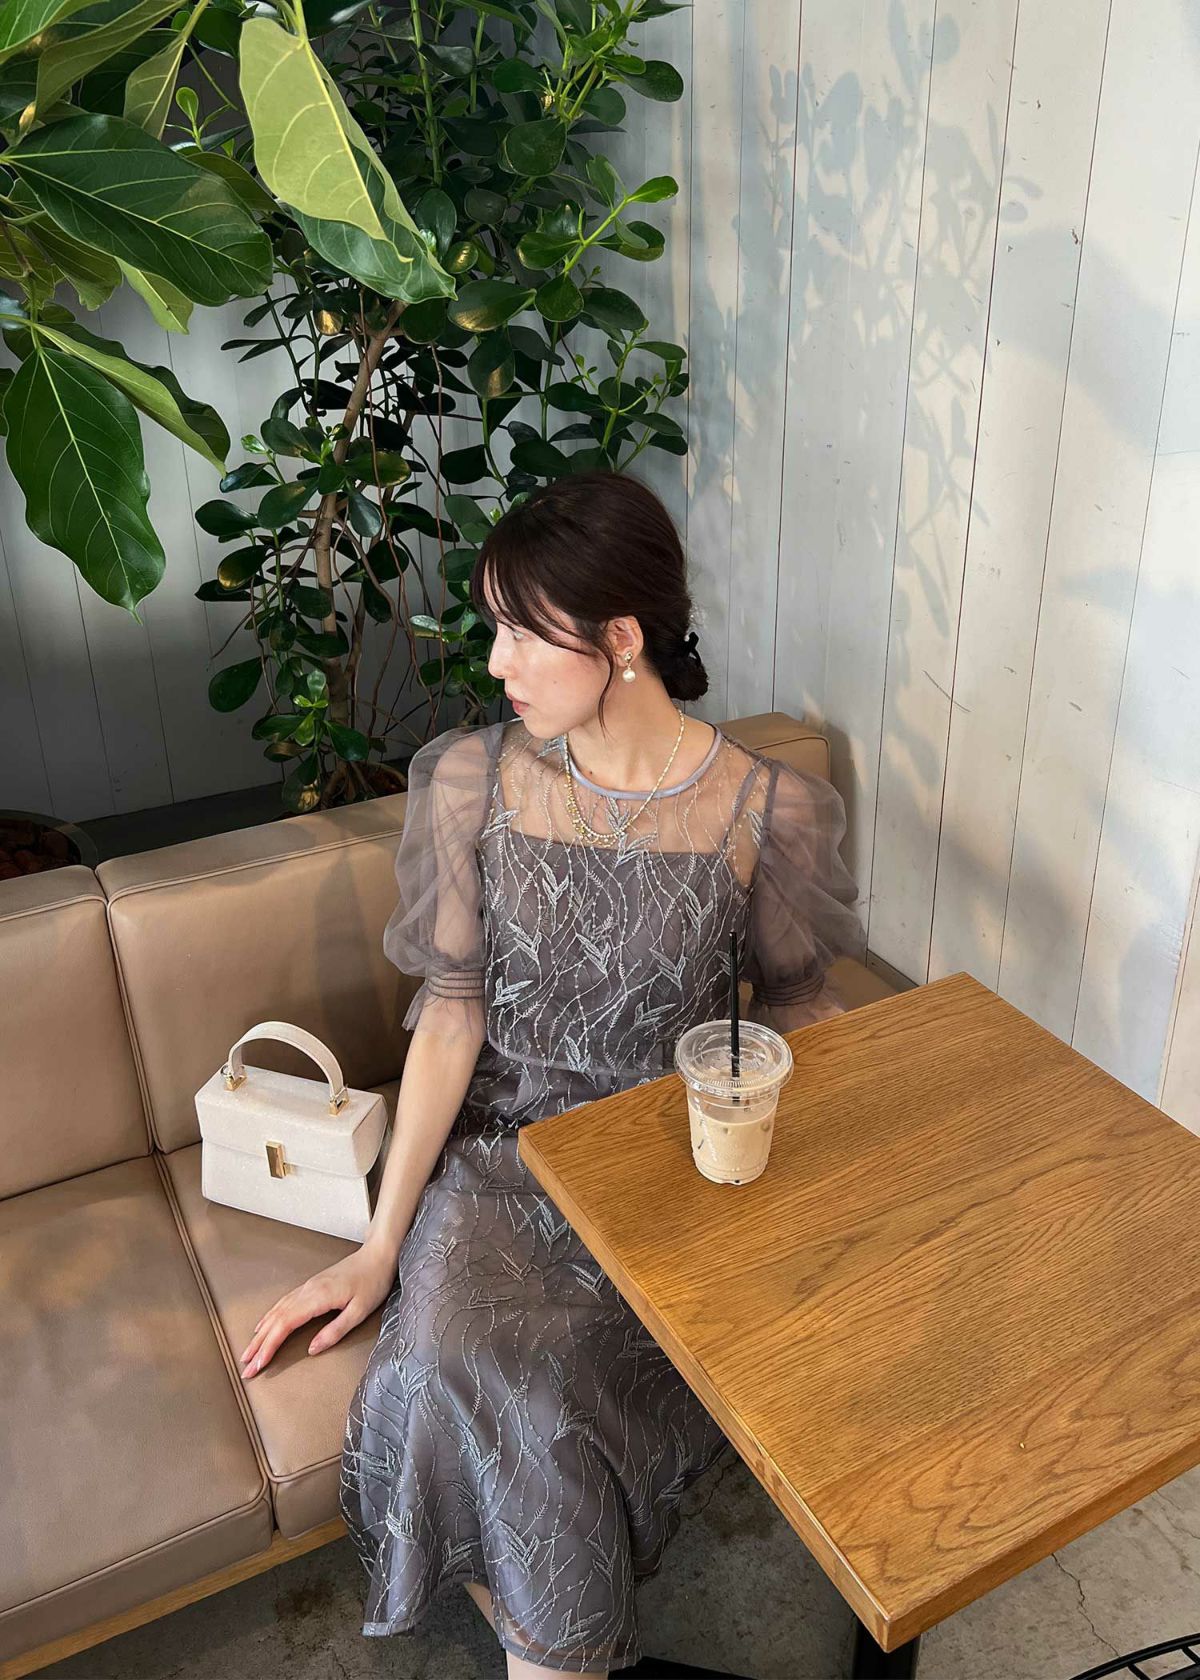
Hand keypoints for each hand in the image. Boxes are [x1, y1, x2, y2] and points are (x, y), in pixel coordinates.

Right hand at [238, 1240, 397, 1379]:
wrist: (378, 1254)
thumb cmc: (373, 1282)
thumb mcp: (360, 1311)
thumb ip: (335, 1331)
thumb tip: (311, 1350)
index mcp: (317, 1297)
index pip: (285, 1325)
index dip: (269, 1346)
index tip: (258, 1364)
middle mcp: (307, 1290)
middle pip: (275, 1319)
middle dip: (258, 1345)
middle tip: (246, 1367)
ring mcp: (307, 1286)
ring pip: (276, 1311)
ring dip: (260, 1333)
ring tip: (248, 1351)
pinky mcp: (311, 1285)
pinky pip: (283, 1302)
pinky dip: (270, 1316)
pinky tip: (264, 1325)